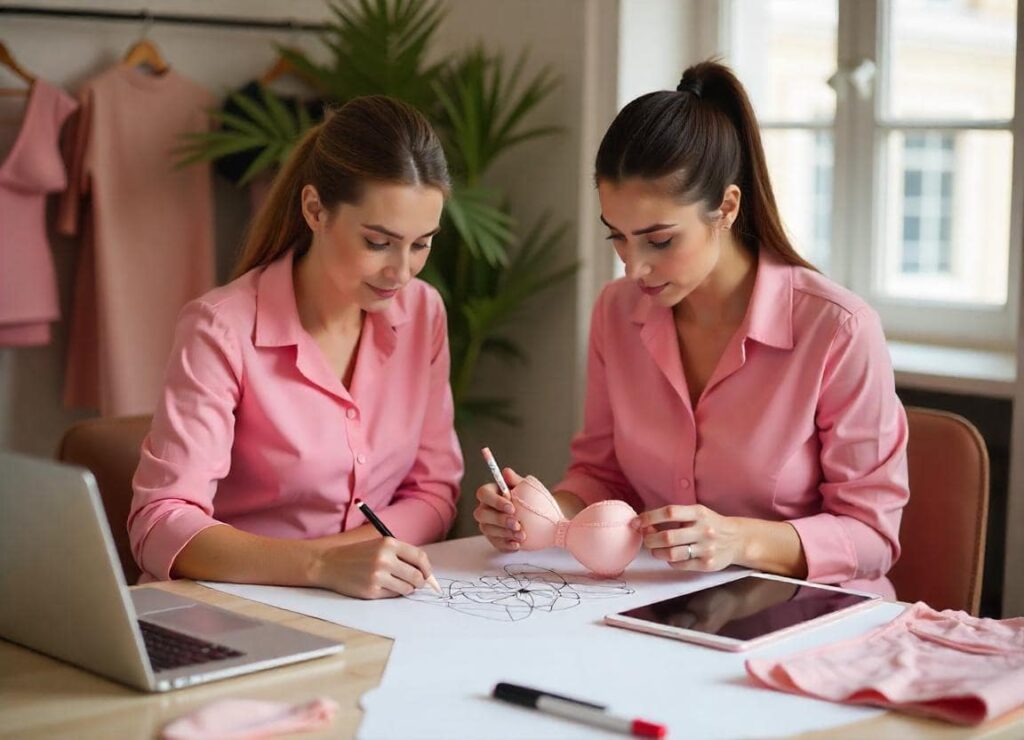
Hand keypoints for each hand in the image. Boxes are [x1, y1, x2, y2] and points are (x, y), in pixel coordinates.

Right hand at [311, 537, 435, 598]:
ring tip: (397, 583)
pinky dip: (393, 593)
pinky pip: (393, 595)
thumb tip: (424, 571)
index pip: (419, 557)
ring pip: (407, 588)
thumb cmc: (357, 554)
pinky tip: (383, 586)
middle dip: (420, 582)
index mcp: (388, 543)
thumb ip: (400, 554)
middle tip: (416, 583)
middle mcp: (384, 559)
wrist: (329, 564)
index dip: (427, 568)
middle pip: (417, 576)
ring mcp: (378, 576)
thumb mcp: (379, 545)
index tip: (427, 574)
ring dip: (407, 588)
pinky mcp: (371, 591)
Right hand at [473, 467, 526, 551]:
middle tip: (517, 524)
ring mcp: (488, 525)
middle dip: (499, 519)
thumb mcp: (526, 486)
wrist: (540, 516)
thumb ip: (515, 480)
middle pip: (482, 514)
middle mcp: (485, 509)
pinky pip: (496, 543)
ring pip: (487, 530)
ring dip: (505, 533)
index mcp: (490, 493)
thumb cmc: (530, 498)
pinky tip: (517, 545)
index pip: (483, 494)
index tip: (512, 507)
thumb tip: (506, 472)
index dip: (495, 501)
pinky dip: (506, 545)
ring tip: (522, 535)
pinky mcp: (494, 538)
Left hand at [634, 504, 746, 571]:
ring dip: (657, 552)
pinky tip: (670, 557)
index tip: (637, 522)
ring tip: (655, 549)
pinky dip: (670, 562)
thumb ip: (674, 516)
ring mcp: (707, 548)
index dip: (649, 517)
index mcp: (699, 513)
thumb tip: (644, 523)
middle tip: (646, 539)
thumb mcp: (696, 513)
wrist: (738, 539)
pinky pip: (681, 565)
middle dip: (650, 539)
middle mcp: (704, 530)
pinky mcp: (707, 564)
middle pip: (667, 537)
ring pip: (672, 554)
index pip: (670, 513)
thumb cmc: (710, 524)